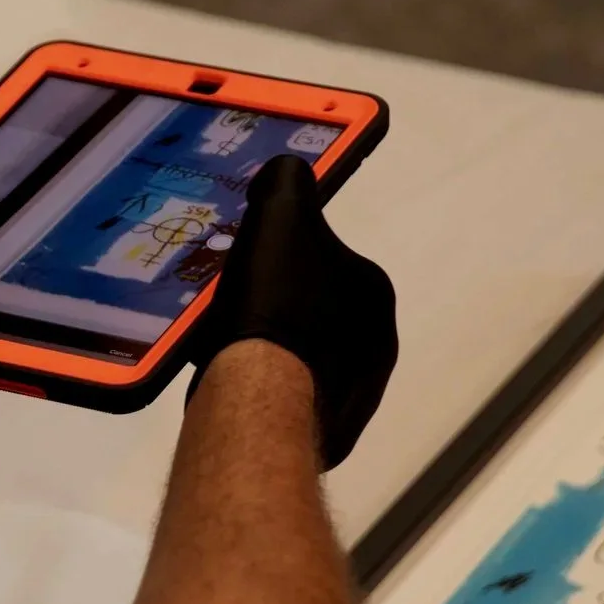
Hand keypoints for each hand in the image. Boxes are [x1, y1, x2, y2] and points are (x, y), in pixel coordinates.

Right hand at [188, 155, 396, 467]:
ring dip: (273, 356)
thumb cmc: (270, 303)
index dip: (281, 262)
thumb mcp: (277, 215)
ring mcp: (357, 395)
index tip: (249, 272)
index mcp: (373, 292)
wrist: (257, 398)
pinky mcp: (330, 435)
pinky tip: (236, 389)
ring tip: (227, 351)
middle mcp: (377, 345)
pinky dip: (268, 395)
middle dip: (278, 312)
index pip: (326, 264)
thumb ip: (287, 181)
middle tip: (232, 312)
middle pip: (314, 315)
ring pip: (304, 362)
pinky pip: (293, 404)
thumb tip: (289, 168)